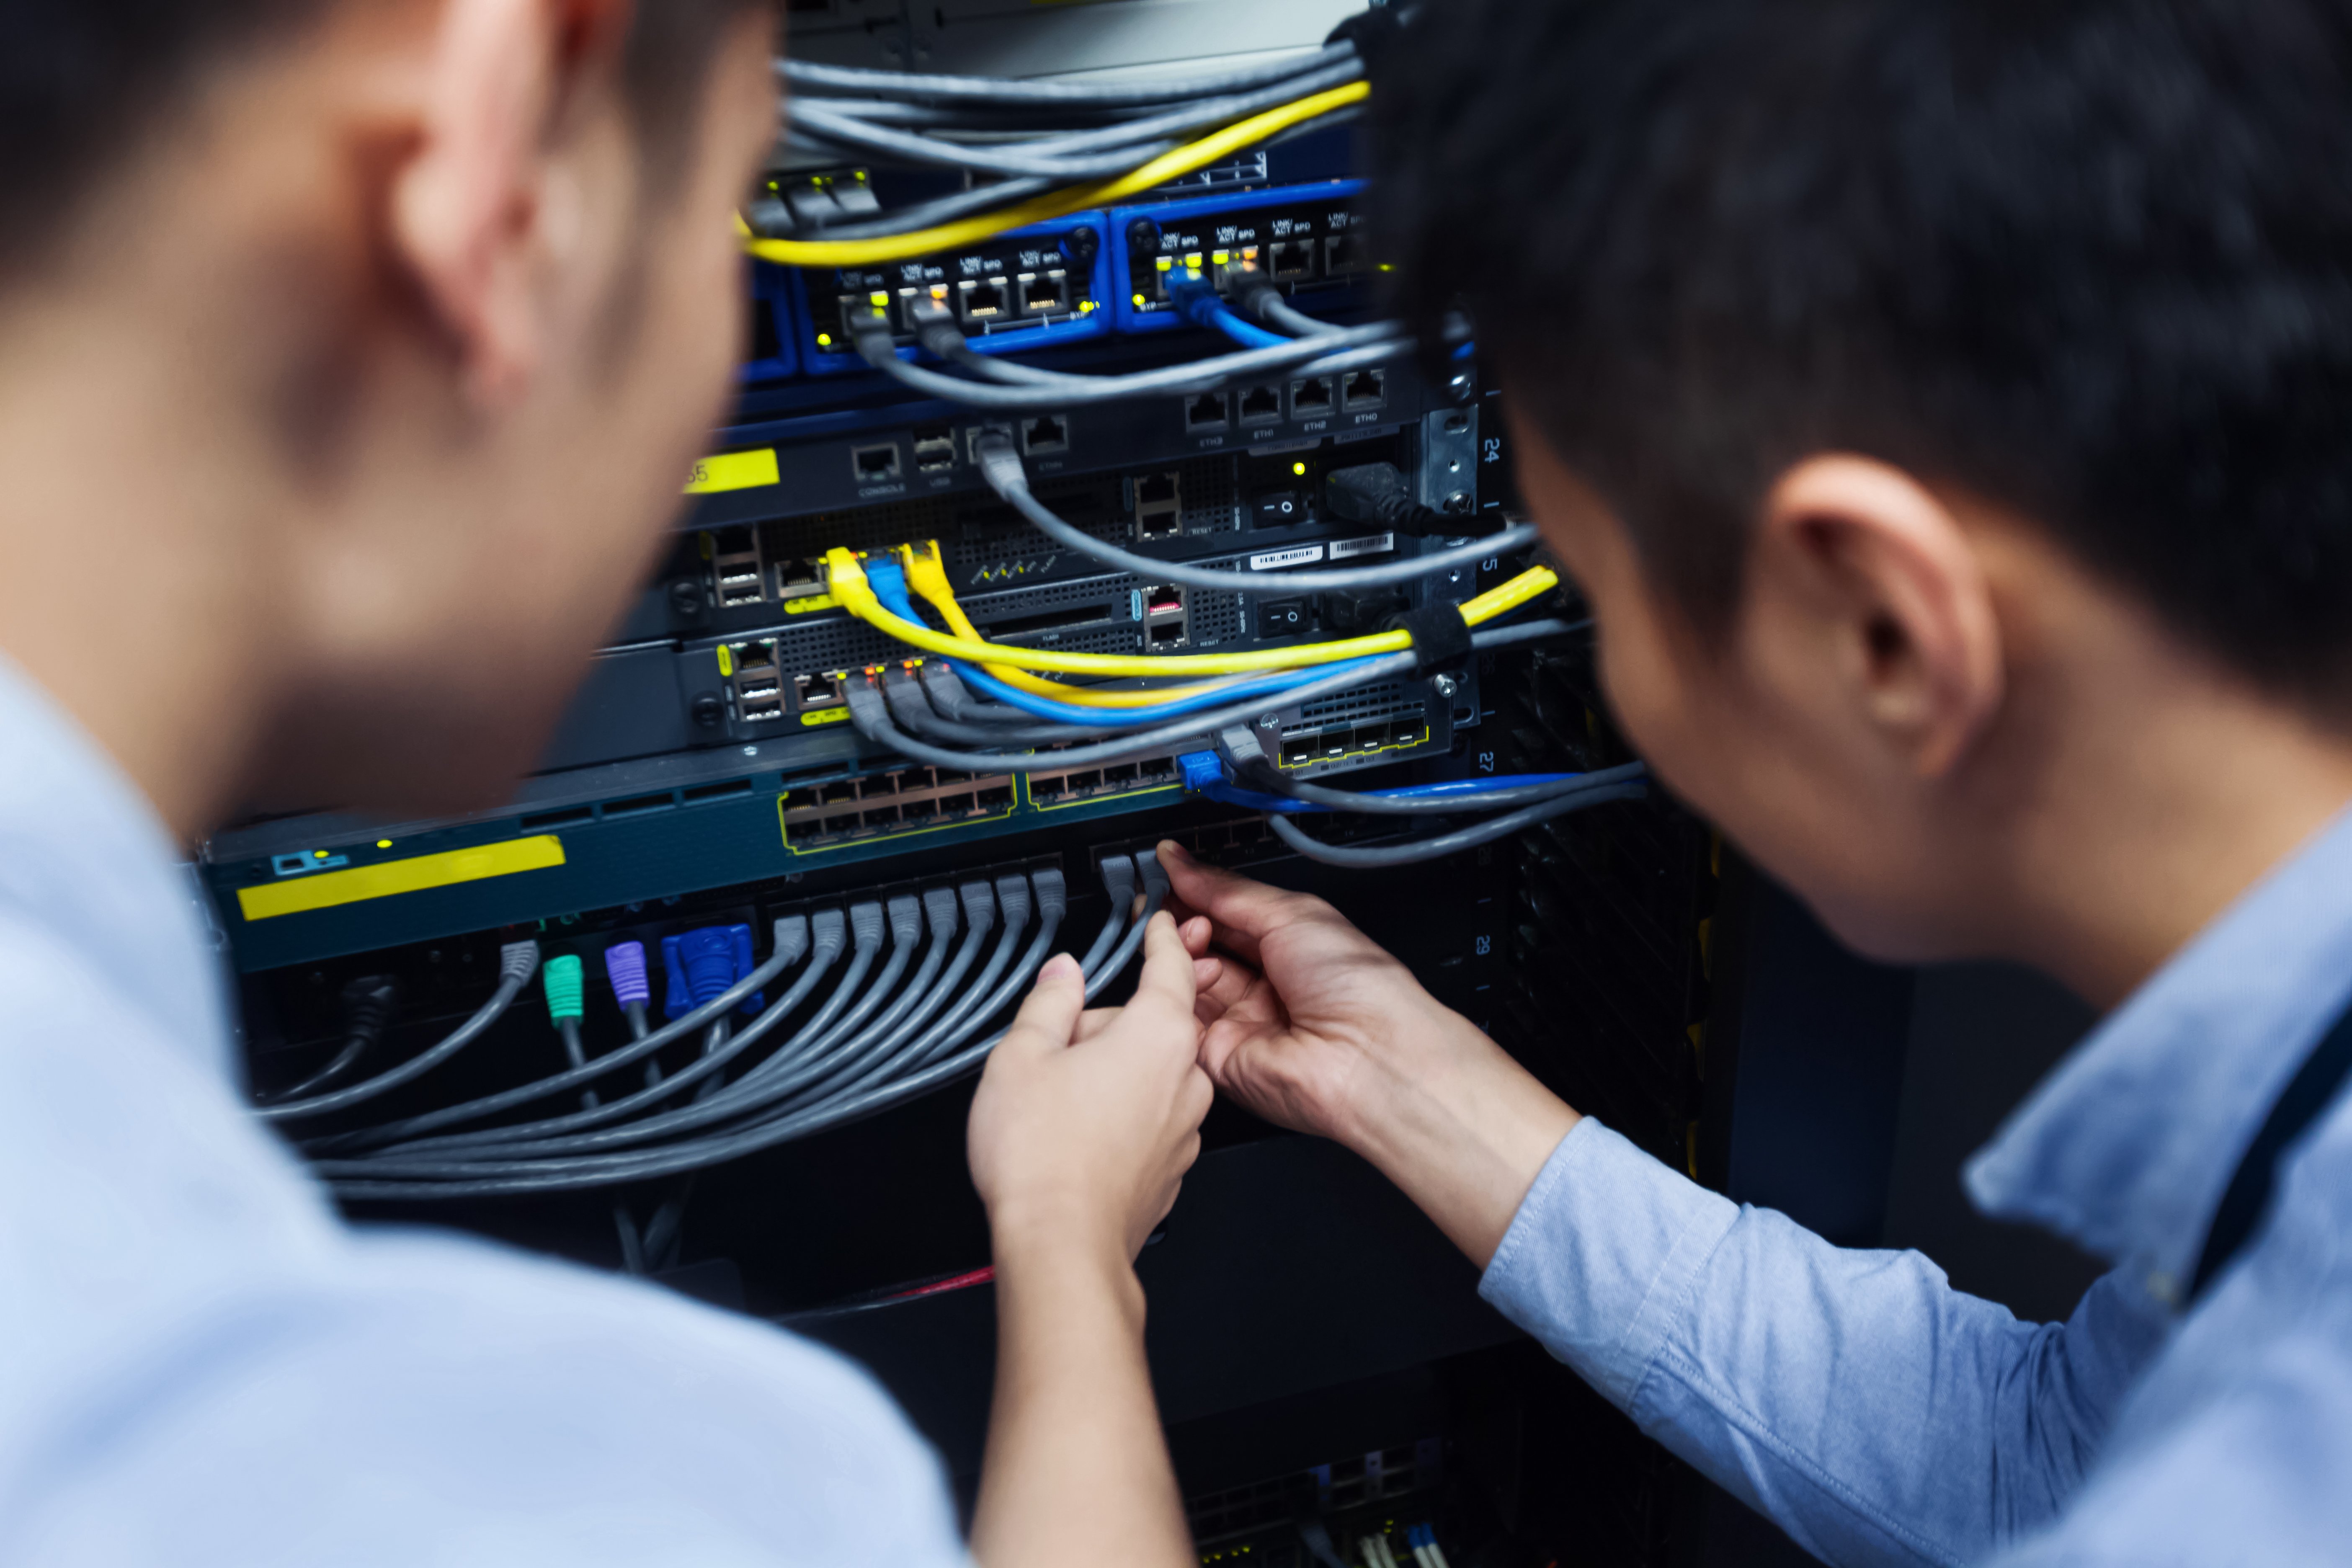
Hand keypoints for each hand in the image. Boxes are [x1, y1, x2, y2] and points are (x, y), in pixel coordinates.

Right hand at [968, 912, 1215, 1263]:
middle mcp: (1186, 1078)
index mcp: (1159, 1035)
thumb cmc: (1043, 1155)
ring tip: (1058, 1104)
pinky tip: (1077, 1138)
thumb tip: (1063, 973)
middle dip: (1105, 1028)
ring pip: (1148, 1074)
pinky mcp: (1173, 1167)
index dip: (1161, 938)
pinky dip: (1119, 1117)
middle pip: (1149, 1025)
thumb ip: (1050, 1001)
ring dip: (1111, 1074)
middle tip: (1053, 1053)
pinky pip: (1149, 1119)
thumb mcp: (1024, 1054)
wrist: (1062, 1246)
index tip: (1159, 922)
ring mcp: (1185, 1127)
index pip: (1170, 966)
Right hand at [1160, 841, 1579, 1267]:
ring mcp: (1240, 1021)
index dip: (1195, 894)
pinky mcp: (1219, 1057)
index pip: (1227, 916)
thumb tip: (1182, 860)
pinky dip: (1171, 989)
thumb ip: (1228, 890)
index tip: (1166, 874)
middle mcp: (1264, 986)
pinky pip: (1179, 1019)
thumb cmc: (1358, 986)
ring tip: (1183, 933)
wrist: (1370, 1056)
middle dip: (1181, 920)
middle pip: (1202, 948)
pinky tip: (1179, 965)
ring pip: (1184, 980)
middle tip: (1166, 902)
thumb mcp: (1291, 913)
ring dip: (1178, 950)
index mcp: (1289, 948)